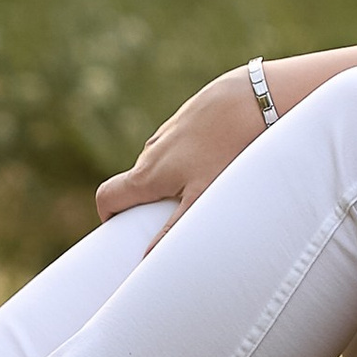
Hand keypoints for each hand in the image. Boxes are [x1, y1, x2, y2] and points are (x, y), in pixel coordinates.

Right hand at [96, 68, 264, 239]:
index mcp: (146, 174)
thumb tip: (147, 259)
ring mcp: (168, 134)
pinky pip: (179, 149)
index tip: (124, 233)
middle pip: (134, 184)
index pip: (107, 197)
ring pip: (159, 166)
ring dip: (170, 182)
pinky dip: (188, 161)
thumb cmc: (225, 148)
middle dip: (146, 205)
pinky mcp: (187, 121)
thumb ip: (173, 229)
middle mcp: (151, 152)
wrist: (250, 98)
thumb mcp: (201, 196)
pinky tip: (216, 163)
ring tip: (202, 192)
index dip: (109, 217)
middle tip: (175, 219)